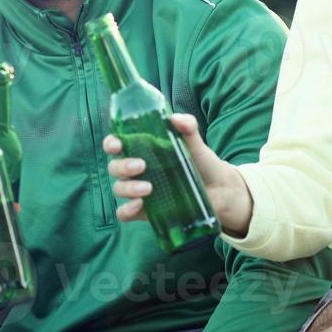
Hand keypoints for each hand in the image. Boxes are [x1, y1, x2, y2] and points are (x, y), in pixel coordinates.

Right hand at [104, 113, 252, 235]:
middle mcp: (137, 171)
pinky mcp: (145, 211)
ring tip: (148, 188)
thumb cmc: (203, 163)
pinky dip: (126, 210)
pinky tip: (139, 205)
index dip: (111, 143)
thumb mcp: (196, 144)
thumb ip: (188, 129)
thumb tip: (176, 118)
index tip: (117, 144)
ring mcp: (140, 191)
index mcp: (144, 150)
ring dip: (128, 188)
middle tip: (141, 166)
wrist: (220, 191)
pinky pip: (125, 213)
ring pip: (119, 189)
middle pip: (115, 167)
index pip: (117, 144)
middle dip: (122, 166)